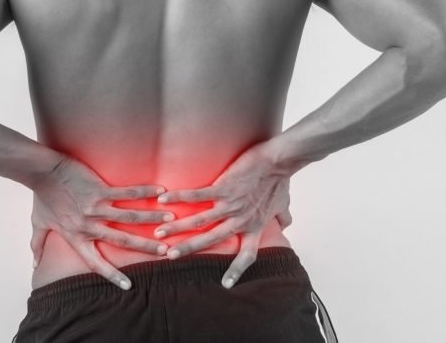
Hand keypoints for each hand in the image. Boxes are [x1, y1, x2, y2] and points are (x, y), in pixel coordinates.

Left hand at [29, 154, 172, 289]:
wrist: (42, 172)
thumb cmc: (42, 196)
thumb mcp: (39, 224)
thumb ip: (38, 245)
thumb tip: (34, 264)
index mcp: (76, 237)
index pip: (96, 263)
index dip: (112, 275)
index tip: (129, 286)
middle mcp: (88, 226)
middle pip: (123, 240)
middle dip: (146, 247)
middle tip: (166, 251)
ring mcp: (95, 208)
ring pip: (130, 217)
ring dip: (152, 219)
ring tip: (171, 220)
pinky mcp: (99, 190)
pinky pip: (126, 193)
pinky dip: (144, 193)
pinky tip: (160, 192)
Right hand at [154, 142, 292, 288]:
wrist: (278, 160)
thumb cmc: (280, 179)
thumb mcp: (283, 203)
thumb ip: (283, 216)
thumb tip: (286, 223)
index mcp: (254, 226)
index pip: (247, 255)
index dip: (236, 271)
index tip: (224, 284)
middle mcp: (240, 220)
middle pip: (211, 240)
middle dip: (188, 248)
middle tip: (169, 255)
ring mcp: (230, 205)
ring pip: (199, 221)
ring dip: (177, 227)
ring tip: (159, 232)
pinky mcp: (224, 188)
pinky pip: (198, 196)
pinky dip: (180, 198)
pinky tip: (164, 199)